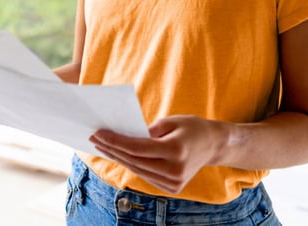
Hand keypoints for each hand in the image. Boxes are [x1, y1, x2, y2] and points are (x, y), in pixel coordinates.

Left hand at [89, 115, 227, 193]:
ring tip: (102, 147)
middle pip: (134, 160)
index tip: (98, 133)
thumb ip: (147, 130)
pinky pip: (145, 175)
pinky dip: (131, 165)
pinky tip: (118, 155)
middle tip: (95, 138)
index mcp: (175, 151)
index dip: (115, 141)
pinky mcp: (172, 188)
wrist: (213, 145)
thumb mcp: (170, 121)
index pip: (136, 148)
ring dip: (118, 158)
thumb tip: (123, 136)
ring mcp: (174, 183)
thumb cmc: (191, 127)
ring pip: (137, 170)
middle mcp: (174, 170)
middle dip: (112, 149)